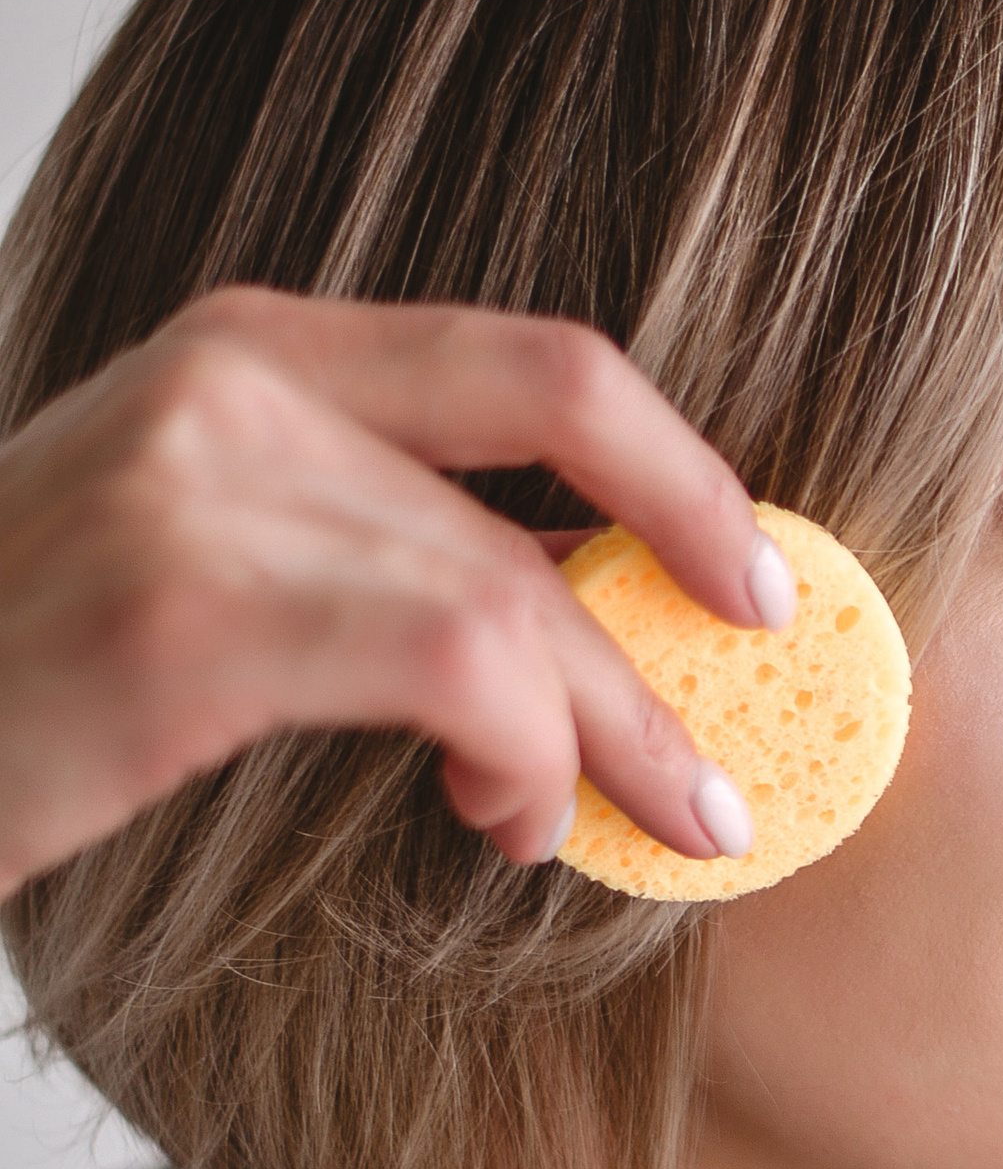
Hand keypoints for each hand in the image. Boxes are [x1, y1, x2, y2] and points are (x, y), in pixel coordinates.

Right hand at [0, 286, 795, 899]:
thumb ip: (378, 548)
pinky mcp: (176, 613)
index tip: (763, 582)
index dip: (686, 468)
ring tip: (617, 823)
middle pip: (556, 466)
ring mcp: (193, 482)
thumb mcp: (206, 562)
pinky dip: (524, 760)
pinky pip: (453, 667)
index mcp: (248, 345)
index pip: (541, 357)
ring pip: (517, 595)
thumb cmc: (25, 680)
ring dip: (609, 734)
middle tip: (728, 778)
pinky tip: (503, 824)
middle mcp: (227, 377)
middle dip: (677, 629)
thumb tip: (585, 617)